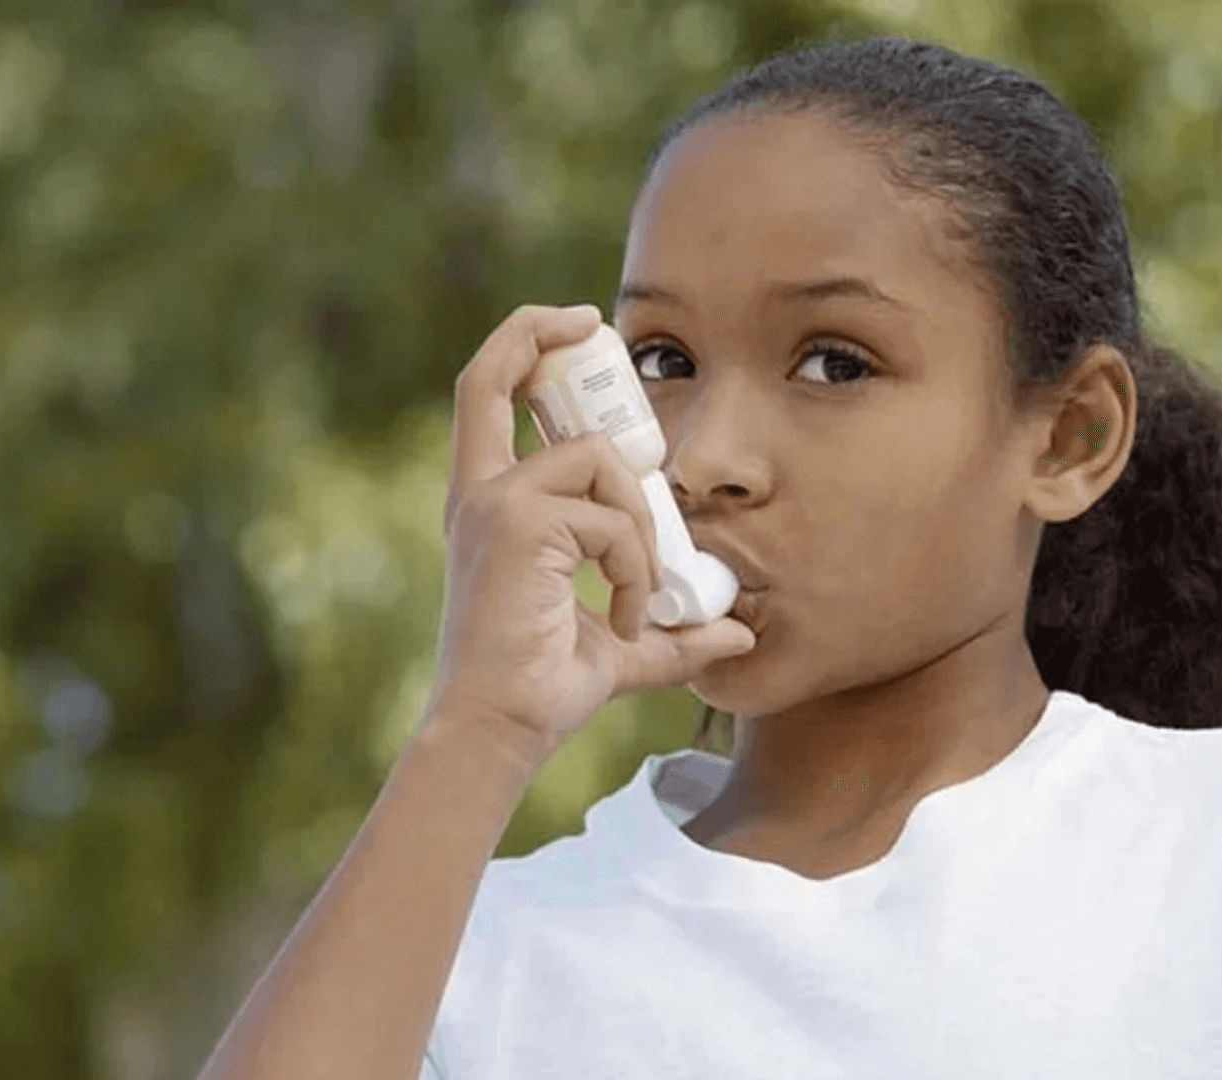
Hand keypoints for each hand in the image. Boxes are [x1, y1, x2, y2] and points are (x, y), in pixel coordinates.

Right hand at [424, 303, 757, 753]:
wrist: (501, 731)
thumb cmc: (544, 690)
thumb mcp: (623, 649)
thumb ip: (674, 632)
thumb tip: (740, 632)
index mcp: (489, 504)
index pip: (484, 393)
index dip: (524, 341)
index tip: (578, 326)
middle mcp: (481, 493)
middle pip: (496, 373)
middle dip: (548, 336)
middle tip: (605, 350)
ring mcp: (496, 504)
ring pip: (600, 463)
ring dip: (641, 528)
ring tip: (641, 596)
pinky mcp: (518, 525)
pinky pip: (614, 521)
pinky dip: (638, 570)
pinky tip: (628, 620)